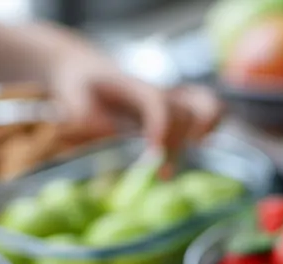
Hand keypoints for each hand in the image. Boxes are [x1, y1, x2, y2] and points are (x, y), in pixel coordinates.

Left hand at [47, 53, 222, 152]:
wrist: (88, 71)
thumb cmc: (80, 84)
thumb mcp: (71, 93)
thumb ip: (83, 111)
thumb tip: (109, 132)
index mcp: (134, 87)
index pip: (157, 101)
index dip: (161, 126)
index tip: (154, 155)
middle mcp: (159, 92)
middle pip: (185, 110)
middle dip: (179, 142)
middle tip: (162, 173)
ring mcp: (172, 100)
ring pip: (207, 104)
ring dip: (206, 128)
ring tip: (191, 154)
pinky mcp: (178, 112)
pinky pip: (208, 112)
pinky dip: (211, 128)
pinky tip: (195, 149)